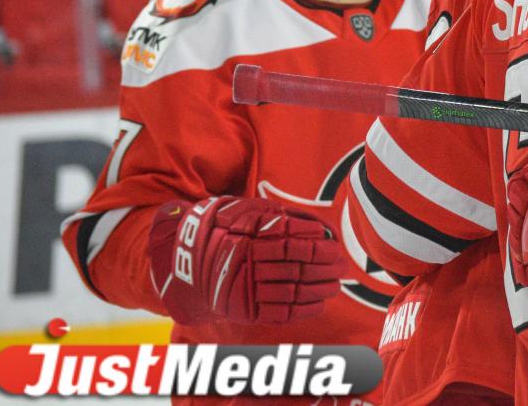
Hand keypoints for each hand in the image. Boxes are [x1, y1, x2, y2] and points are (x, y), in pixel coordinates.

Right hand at [147, 196, 344, 324]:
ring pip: (290, 292)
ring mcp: (242, 289)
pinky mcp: (241, 309)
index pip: (293, 244)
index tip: (336, 248)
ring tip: (336, 285)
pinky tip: (319, 304)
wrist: (184, 261)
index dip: (319, 248)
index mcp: (247, 237)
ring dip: (318, 290)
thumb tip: (321, 230)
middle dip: (325, 269)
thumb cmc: (226, 230)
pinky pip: (278, 313)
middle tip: (343, 267)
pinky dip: (302, 310)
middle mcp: (245, 264)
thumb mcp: (249, 213)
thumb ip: (283, 219)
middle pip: (295, 269)